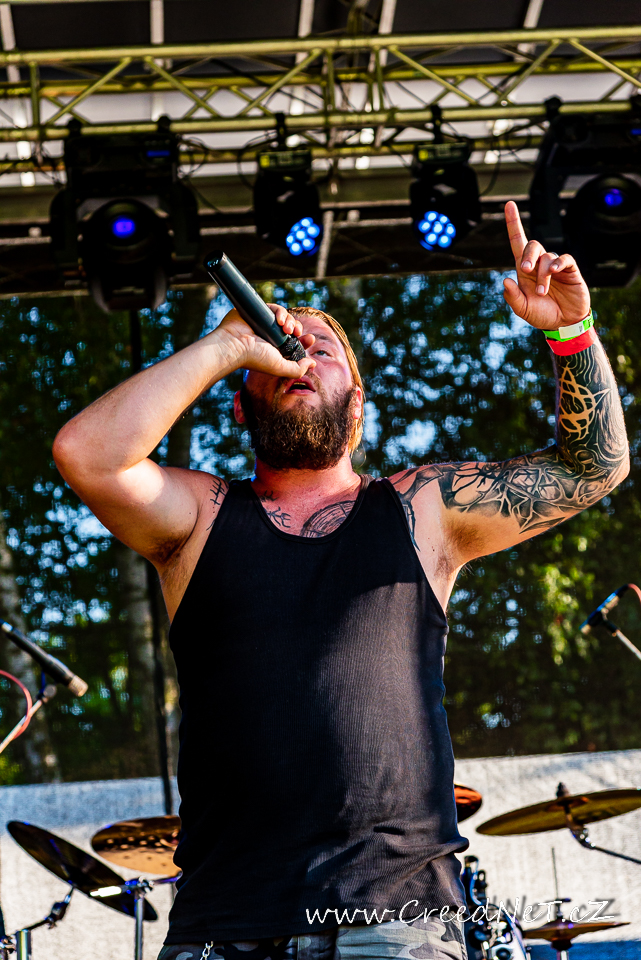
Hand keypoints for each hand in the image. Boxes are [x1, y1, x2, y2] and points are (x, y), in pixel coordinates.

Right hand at [216, 305, 316, 377]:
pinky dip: (280, 312)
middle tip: (297, 332)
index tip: (310, 339)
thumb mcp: (281, 368)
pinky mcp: (258, 312)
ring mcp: (264, 324)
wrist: (235, 344)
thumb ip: (298, 369)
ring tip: (286, 327)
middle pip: (292, 329)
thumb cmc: (255, 358)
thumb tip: (313, 364)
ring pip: (284, 317)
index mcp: (276, 350)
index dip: (305, 340)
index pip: (295, 343)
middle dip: (298, 328)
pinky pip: (274, 308)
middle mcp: (270, 337)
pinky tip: (280, 319)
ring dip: (290, 320)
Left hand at [502, 200, 590, 329]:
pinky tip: (554, 272)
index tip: (509, 205)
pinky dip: (558, 263)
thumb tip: (505, 280)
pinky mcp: (570, 269)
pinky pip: (564, 258)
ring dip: (543, 274)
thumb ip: (513, 297)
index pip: (517, 242)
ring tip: (543, 292)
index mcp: (525, 270)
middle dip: (528, 256)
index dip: (513, 223)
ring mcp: (555, 265)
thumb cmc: (542, 314)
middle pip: (532, 246)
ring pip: (546, 257)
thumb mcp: (523, 309)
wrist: (564, 323)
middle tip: (526, 271)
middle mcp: (539, 264)